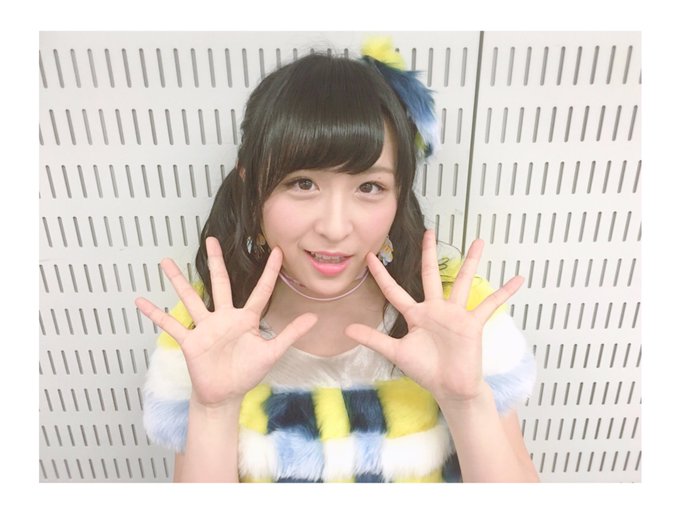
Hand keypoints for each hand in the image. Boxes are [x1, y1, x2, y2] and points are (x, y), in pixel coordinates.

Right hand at [135, 237, 316, 406]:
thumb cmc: (247, 373)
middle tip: (210, 239)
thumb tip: (313, 318)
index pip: (260, 291)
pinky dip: (155, 314)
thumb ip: (290, 334)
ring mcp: (205, 327)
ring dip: (177, 281)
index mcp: (246, 318)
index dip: (270, 272)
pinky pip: (171, 325)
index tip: (277, 251)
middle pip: (219, 283)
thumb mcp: (271, 352)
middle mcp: (224, 317)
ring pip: (190, 298)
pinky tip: (141, 302)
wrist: (225, 394)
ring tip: (165, 262)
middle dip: (216, 261)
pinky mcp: (190, 341)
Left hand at [345, 230, 523, 404]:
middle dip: (429, 253)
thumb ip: (374, 339)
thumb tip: (347, 329)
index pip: (395, 291)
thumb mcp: (396, 352)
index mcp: (416, 315)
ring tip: (479, 242)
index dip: (382, 275)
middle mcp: (435, 309)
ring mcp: (455, 314)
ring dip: (471, 262)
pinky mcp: (472, 322)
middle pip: (430, 274)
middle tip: (430, 231)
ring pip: (462, 281)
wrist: (450, 388)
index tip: (370, 257)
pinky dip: (504, 293)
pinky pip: (490, 304)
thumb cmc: (425, 370)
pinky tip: (517, 280)